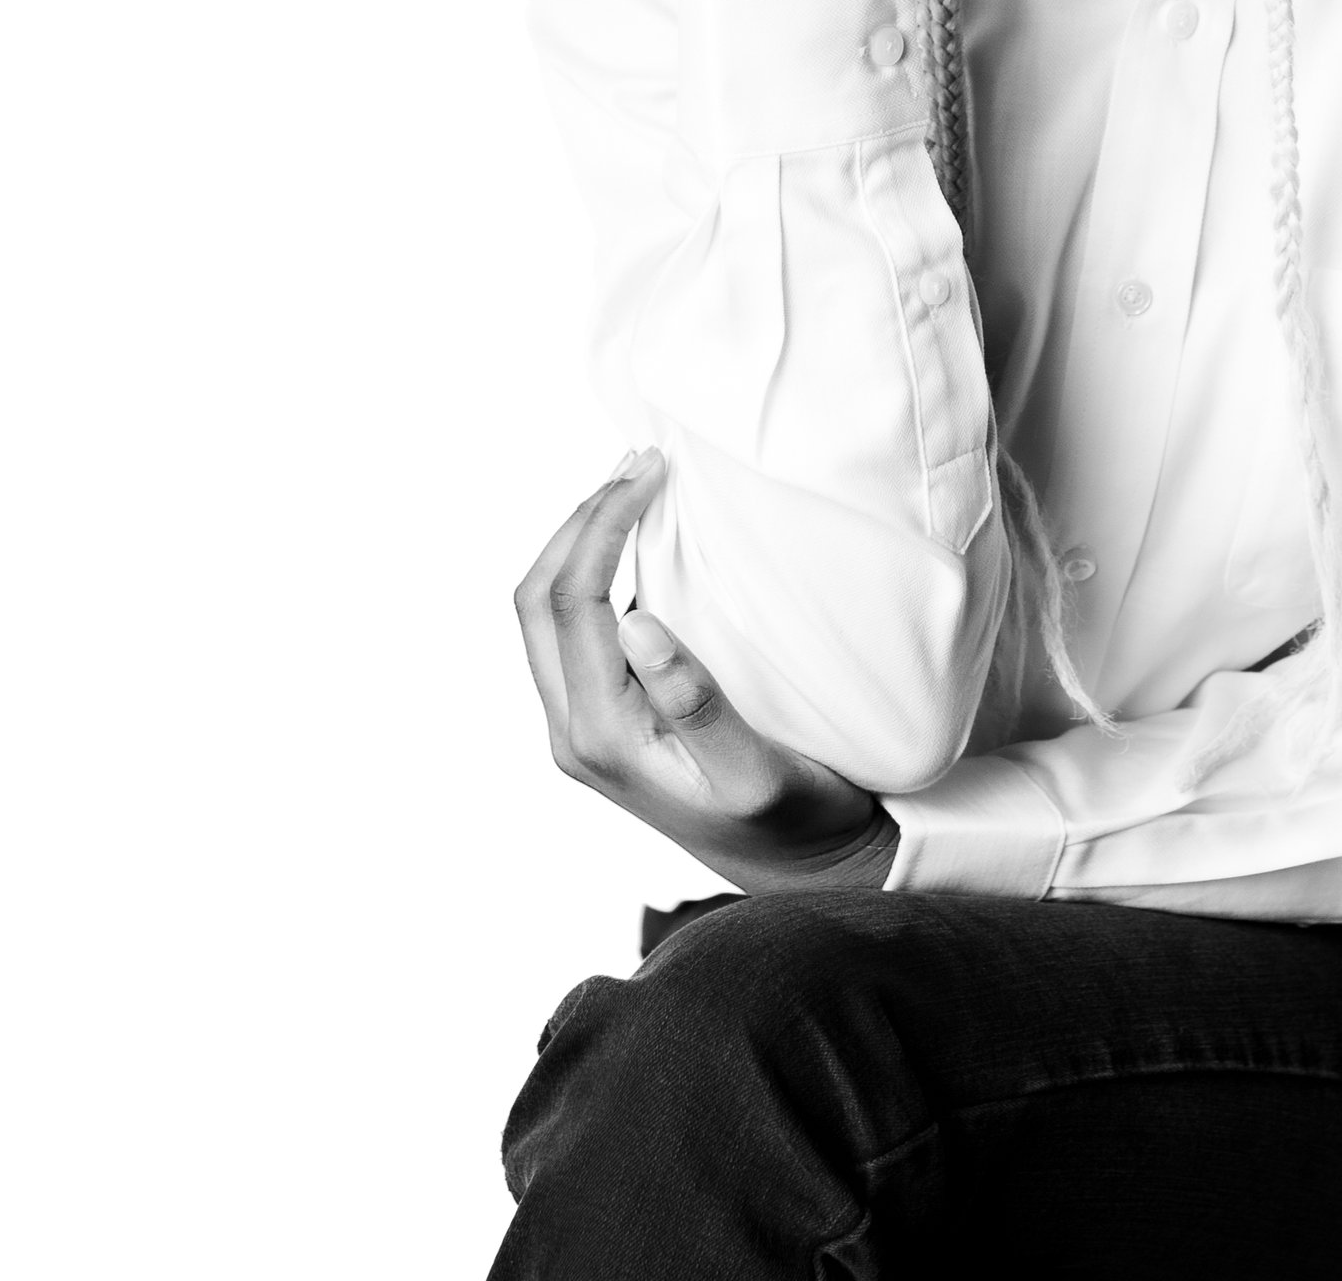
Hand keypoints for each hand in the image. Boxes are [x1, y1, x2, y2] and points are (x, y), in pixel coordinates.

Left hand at [514, 450, 900, 892]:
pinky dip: (593, 573)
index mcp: (602, 738)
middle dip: (580, 520)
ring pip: (543, 615)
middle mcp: (574, 734)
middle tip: (640, 463)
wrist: (805, 877)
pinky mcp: (602, 724)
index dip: (602, 523)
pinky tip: (640, 543)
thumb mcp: (757, 772)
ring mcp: (581, 731)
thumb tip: (637, 625)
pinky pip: (572, 634)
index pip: (573, 603)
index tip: (653, 470)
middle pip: (536, 601)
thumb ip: (695, 703)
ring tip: (636, 486)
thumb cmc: (796, 822)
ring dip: (580, 543)